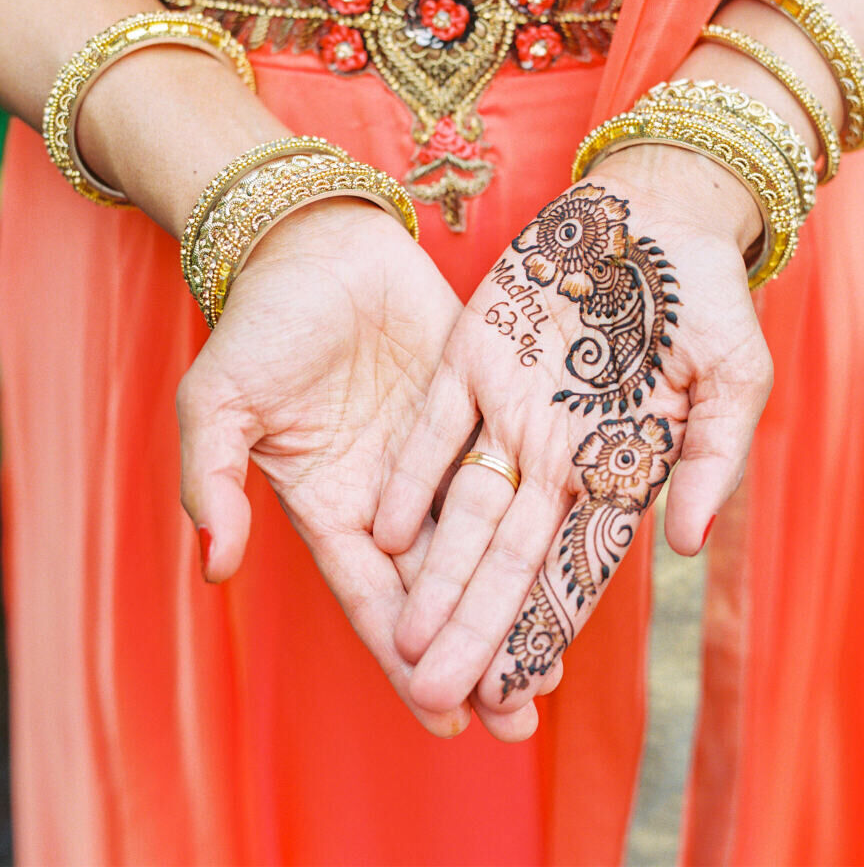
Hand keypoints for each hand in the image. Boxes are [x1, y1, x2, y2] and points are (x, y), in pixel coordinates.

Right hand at [176, 197, 540, 738]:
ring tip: (558, 662)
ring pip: (487, 542)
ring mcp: (441, 455)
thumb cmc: (260, 324)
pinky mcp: (480, 406)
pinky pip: (517, 467)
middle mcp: (394, 497)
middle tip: (521, 713)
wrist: (317, 244)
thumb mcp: (217, 403)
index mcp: (334, 507)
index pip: (374, 597)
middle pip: (440, 589)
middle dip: (476, 651)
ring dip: (517, 600)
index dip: (407, 657)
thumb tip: (216, 568)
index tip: (446, 717)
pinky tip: (579, 551)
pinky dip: (546, 512)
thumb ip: (212, 481)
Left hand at [374, 147, 772, 712]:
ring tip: (403, 642)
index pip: (577, 566)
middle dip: (475, 626)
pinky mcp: (469, 357)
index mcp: (614, 468)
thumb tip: (688, 546)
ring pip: (463, 507)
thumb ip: (712, 458)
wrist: (653, 214)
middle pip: (507, 556)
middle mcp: (551, 453)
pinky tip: (387, 534)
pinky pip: (434, 427)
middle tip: (440, 693)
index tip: (519, 689)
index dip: (548, 627)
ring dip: (434, 573)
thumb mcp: (734, 378)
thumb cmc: (705, 298)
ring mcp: (506, 408)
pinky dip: (414, 478)